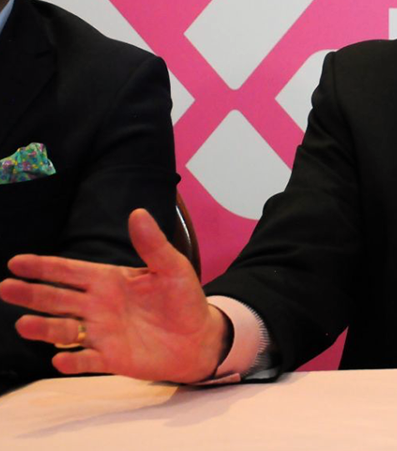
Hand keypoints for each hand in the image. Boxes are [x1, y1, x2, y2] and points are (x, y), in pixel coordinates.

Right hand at [0, 209, 226, 382]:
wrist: (199, 338)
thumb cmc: (183, 299)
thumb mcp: (172, 268)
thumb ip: (153, 245)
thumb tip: (138, 213)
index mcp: (107, 280)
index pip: (69, 271)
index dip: (43, 267)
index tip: (15, 262)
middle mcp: (97, 306)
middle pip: (57, 299)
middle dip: (31, 294)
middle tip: (6, 288)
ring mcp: (101, 333)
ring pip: (64, 330)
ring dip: (44, 328)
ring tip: (24, 325)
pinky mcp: (111, 359)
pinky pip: (87, 361)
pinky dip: (73, 361)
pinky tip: (61, 359)